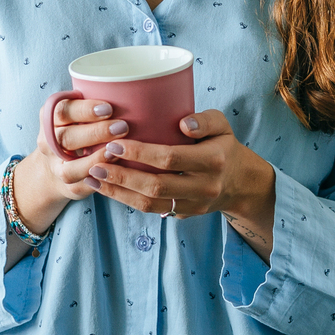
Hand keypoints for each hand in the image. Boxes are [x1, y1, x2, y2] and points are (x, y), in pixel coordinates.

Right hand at [10, 98, 130, 234]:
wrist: (56, 164)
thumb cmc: (77, 129)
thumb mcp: (77, 111)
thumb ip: (94, 103)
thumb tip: (134, 90)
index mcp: (49, 118)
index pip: (62, 111)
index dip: (85, 110)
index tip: (109, 107)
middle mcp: (48, 143)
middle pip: (67, 137)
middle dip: (96, 132)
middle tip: (123, 126)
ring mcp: (55, 166)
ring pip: (71, 167)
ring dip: (97, 159)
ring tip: (119, 150)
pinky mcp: (67, 186)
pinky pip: (82, 185)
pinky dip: (99, 179)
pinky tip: (116, 170)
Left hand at [84, 111, 276, 250]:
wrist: (241, 183)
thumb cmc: (223, 146)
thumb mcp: (222, 124)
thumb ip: (204, 120)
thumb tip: (183, 123)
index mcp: (213, 160)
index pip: (170, 158)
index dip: (140, 153)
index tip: (115, 144)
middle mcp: (204, 186)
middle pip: (156, 186)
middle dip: (122, 176)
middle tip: (95, 163)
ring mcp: (193, 204)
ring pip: (150, 204)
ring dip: (118, 192)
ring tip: (93, 178)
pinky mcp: (184, 214)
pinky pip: (152, 210)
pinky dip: (127, 200)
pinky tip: (108, 188)